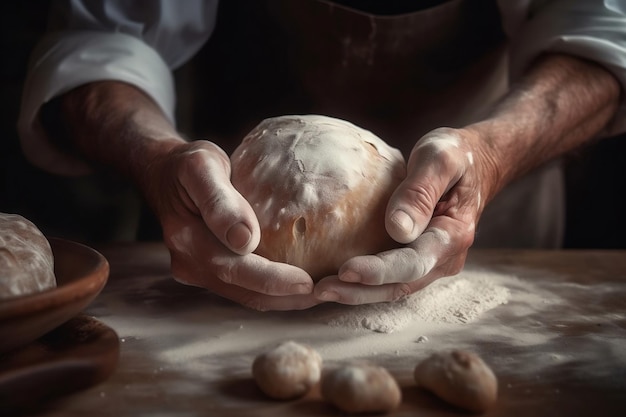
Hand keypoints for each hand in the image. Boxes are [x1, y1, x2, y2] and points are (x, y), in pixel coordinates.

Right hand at [145, 140, 318, 310]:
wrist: (163, 172)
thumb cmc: (187, 164)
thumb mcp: (200, 166)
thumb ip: (219, 201)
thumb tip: (245, 240)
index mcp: (186, 239)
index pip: (235, 269)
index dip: (273, 280)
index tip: (308, 282)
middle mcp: (189, 263)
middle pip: (245, 291)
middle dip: (287, 298)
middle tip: (328, 292)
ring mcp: (197, 271)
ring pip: (246, 295)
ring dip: (284, 300)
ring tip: (322, 294)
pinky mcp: (209, 270)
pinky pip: (244, 287)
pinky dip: (273, 290)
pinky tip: (300, 284)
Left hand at [314, 127, 486, 303]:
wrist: (476, 162)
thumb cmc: (456, 154)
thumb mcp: (440, 158)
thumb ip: (421, 191)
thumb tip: (398, 229)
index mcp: (453, 234)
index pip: (413, 262)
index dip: (378, 271)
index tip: (345, 270)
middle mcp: (445, 258)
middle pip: (400, 285)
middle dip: (359, 291)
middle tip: (321, 289)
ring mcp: (433, 262)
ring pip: (394, 288)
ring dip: (358, 293)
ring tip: (321, 290)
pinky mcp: (419, 260)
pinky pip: (392, 278)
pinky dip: (365, 284)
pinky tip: (337, 280)